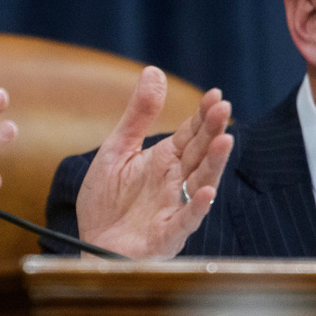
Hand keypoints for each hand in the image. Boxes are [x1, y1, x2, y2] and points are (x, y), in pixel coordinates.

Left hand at [76, 66, 233, 258]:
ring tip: (225, 140)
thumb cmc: (106, 201)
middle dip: (212, 131)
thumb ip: (137, 115)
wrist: (89, 244)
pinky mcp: (166, 234)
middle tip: (223, 108)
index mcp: (163, 161)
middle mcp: (174, 182)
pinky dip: (196, 206)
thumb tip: (153, 71)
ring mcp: (173, 208)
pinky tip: (206, 191)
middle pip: (199, 154)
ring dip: (213, 163)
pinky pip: (185, 220)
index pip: (189, 134)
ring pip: (200, 183)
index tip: (215, 95)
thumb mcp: (116, 149)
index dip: (202, 116)